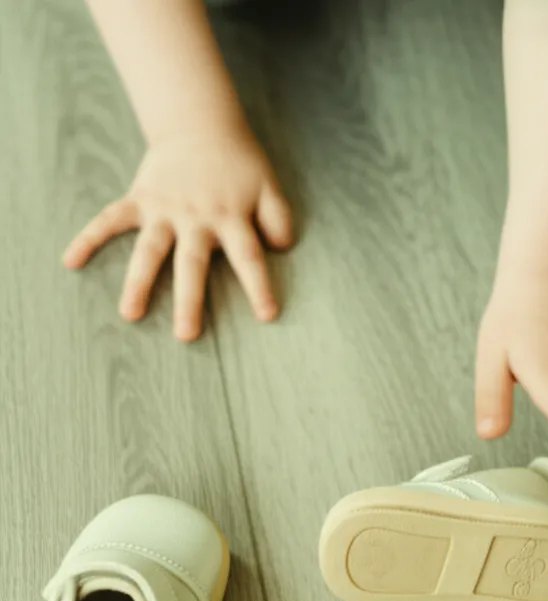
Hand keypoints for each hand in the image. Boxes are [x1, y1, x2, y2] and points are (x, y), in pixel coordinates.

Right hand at [64, 126, 293, 341]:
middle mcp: (196, 217)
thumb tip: (282, 248)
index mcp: (230, 217)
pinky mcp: (140, 199)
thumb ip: (278, 218)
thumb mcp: (268, 186)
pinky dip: (89, 237)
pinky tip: (70, 261)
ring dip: (139, 282)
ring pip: (149, 250)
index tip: (267, 316)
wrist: (200, 122)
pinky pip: (110, 219)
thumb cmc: (239, 163)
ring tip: (130, 314)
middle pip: (193, 265)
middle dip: (190, 301)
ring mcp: (164, 209)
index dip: (259, 286)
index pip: (248, 257)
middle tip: (186, 336)